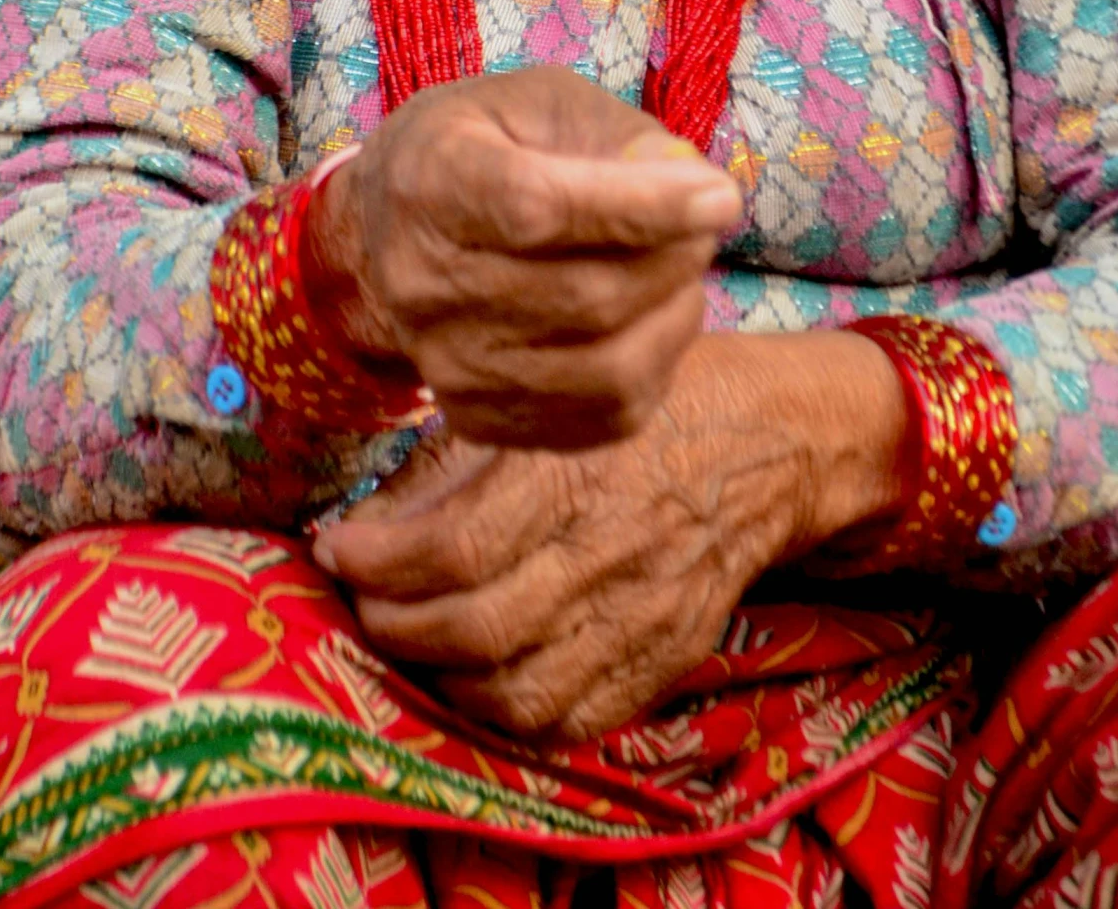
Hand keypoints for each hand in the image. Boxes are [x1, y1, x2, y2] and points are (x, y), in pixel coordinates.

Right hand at [310, 67, 740, 447]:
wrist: (386, 233)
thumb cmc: (483, 145)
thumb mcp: (541, 101)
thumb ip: (618, 136)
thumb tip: (699, 191)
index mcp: (431, 182)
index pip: (540, 209)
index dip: (642, 207)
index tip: (722, 196)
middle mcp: (423, 285)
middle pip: (586, 298)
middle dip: (675, 258)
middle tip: (705, 220)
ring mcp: (448, 365)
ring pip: (607, 369)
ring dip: (675, 313)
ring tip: (678, 265)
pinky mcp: (481, 419)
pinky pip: (605, 415)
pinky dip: (655, 361)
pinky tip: (649, 314)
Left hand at [313, 329, 908, 739]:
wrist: (777, 438)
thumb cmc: (655, 397)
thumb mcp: (560, 397)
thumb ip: (468, 458)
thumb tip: (373, 520)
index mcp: (579, 471)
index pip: (454, 548)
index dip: (378, 562)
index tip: (339, 547)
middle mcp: (611, 551)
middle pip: (475, 629)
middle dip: (393, 624)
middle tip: (361, 597)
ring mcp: (644, 616)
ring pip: (517, 693)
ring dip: (440, 679)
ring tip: (408, 639)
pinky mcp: (665, 657)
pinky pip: (573, 721)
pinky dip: (507, 715)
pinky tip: (475, 676)